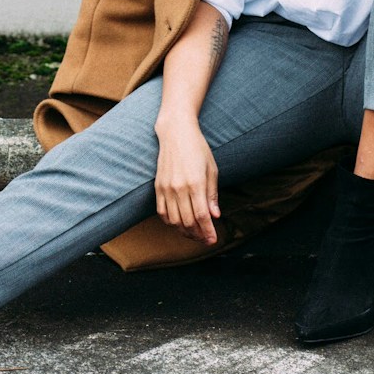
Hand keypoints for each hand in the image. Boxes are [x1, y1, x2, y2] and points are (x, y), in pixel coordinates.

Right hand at [154, 116, 220, 243]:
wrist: (176, 133)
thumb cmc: (198, 149)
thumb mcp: (211, 169)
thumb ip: (212, 194)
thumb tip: (215, 215)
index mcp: (196, 183)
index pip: (202, 216)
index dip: (208, 231)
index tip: (213, 240)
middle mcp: (179, 188)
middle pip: (188, 222)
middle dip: (198, 235)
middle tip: (206, 239)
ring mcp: (166, 188)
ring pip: (174, 220)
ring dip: (184, 231)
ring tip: (194, 233)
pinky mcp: (158, 187)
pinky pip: (162, 212)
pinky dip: (170, 222)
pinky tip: (179, 223)